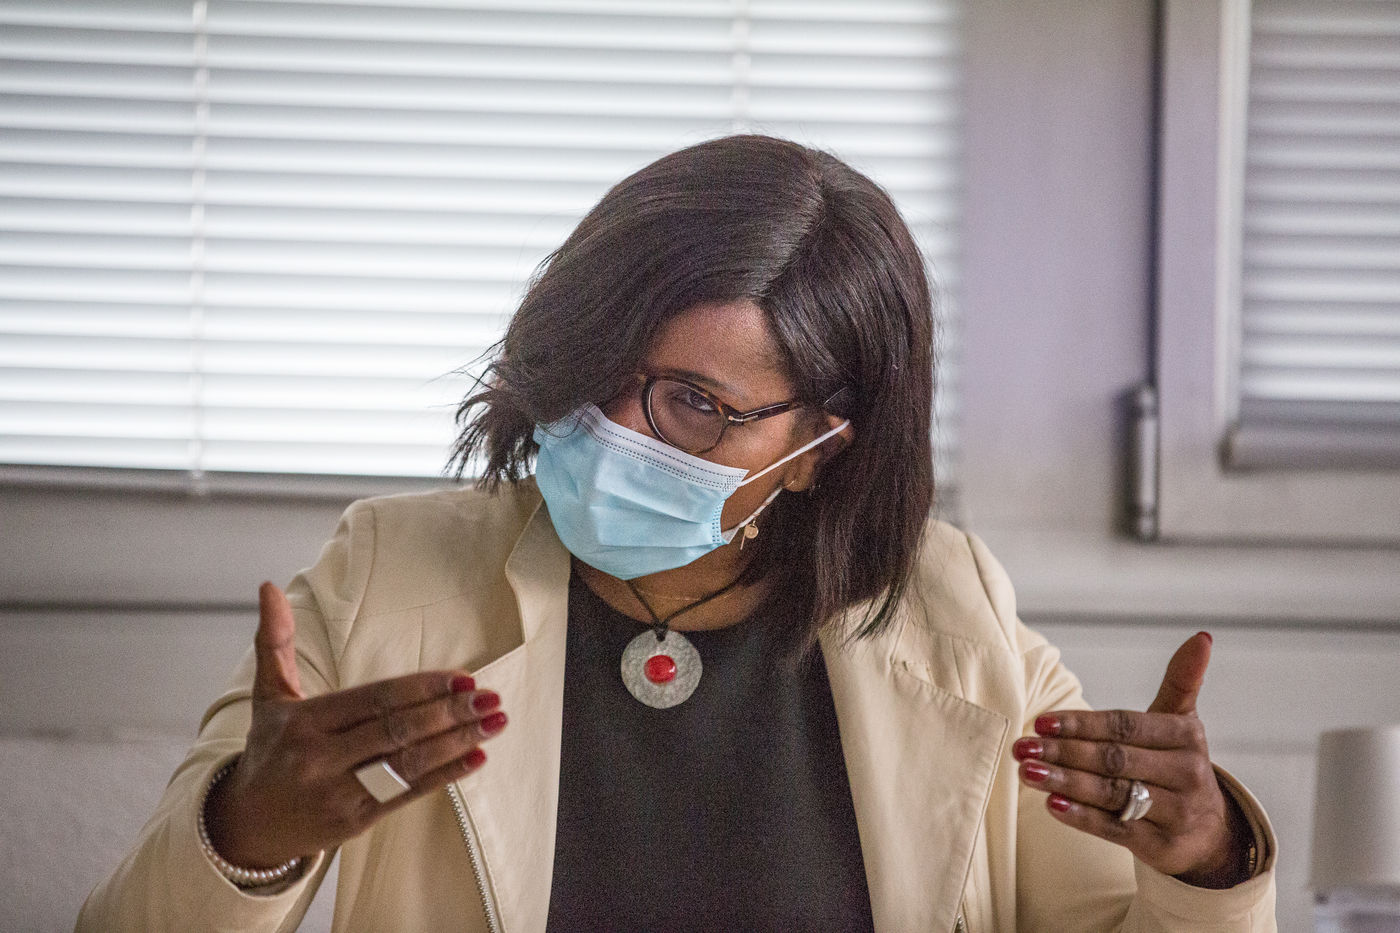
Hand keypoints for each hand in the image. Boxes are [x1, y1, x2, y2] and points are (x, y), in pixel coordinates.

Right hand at [203, 582, 507, 868]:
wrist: (245, 825)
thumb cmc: (270, 751)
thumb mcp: (267, 696)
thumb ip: (274, 642)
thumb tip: (269, 585)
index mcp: (305, 722)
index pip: (375, 699)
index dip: (422, 688)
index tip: (462, 677)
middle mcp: (321, 758)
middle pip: (396, 730)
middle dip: (449, 712)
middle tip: (491, 697)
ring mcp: (338, 793)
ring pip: (408, 764)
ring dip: (458, 742)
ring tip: (495, 722)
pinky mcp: (354, 821)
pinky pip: (407, 794)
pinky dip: (446, 776)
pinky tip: (477, 758)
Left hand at [1012, 632, 1250, 886]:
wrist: (1210, 832)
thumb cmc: (1177, 765)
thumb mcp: (1182, 723)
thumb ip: (1182, 681)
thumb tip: (1202, 636)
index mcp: (1186, 737)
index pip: (1125, 727)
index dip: (1082, 724)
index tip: (1041, 721)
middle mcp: (1186, 774)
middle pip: (1114, 760)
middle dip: (1063, 752)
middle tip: (1021, 747)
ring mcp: (1176, 813)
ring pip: (1112, 794)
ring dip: (1065, 782)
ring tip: (1027, 771)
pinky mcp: (1163, 846)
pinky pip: (1117, 829)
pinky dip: (1082, 818)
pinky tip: (1051, 805)